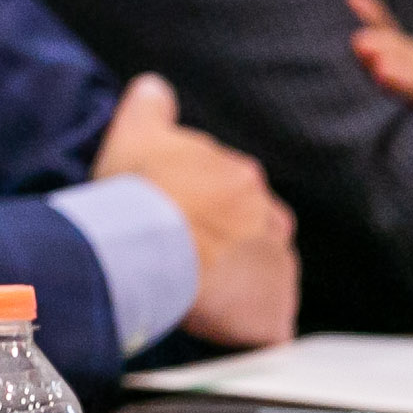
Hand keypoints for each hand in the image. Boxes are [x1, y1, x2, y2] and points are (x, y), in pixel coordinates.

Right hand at [95, 73, 297, 346]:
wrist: (150, 244)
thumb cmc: (139, 188)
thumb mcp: (136, 134)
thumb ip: (150, 108)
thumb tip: (154, 85)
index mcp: (243, 178)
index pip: (233, 192)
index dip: (204, 207)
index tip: (176, 218)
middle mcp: (271, 219)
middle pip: (254, 234)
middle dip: (228, 244)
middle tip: (185, 258)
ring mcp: (277, 269)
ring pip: (262, 277)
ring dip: (239, 285)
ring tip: (199, 297)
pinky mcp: (272, 316)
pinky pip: (267, 324)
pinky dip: (248, 326)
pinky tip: (217, 328)